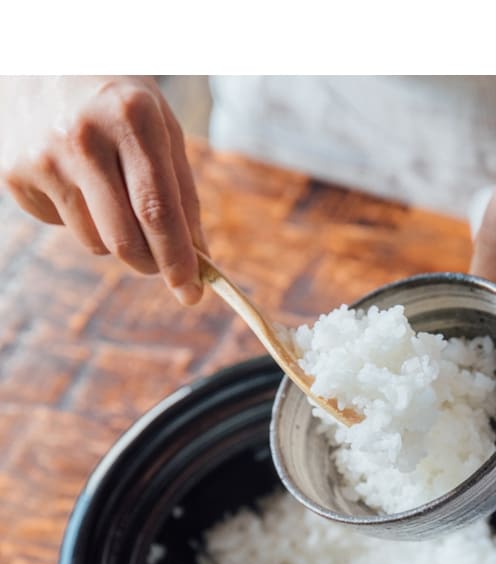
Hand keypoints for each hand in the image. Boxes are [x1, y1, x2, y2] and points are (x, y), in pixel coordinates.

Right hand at [0, 76, 205, 305]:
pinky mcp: (14, 175)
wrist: (38, 59)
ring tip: (109, 189)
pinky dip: (79, 217)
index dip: (178, 260)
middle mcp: (84, 137)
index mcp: (132, 118)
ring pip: (97, 243)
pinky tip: (73, 178)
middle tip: (165, 269)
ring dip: (114, 236)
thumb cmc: (116, 101)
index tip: (192, 292)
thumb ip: (182, 191)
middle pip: (126, 240)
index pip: (159, 211)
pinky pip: (65, 228)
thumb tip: (198, 257)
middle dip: (153, 266)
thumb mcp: (161, 127)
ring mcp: (44, 157)